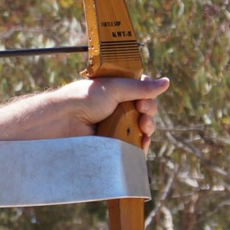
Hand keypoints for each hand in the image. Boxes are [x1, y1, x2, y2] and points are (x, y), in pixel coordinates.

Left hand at [55, 75, 169, 148]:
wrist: (63, 121)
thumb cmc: (84, 99)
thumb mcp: (114, 87)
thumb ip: (141, 87)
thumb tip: (166, 82)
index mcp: (115, 91)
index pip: (141, 92)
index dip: (148, 94)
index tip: (146, 96)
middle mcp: (116, 108)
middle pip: (145, 111)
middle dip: (150, 110)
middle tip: (142, 110)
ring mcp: (115, 127)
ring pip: (142, 129)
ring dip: (148, 127)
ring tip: (143, 126)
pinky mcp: (113, 144)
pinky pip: (134, 147)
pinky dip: (142, 145)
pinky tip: (143, 142)